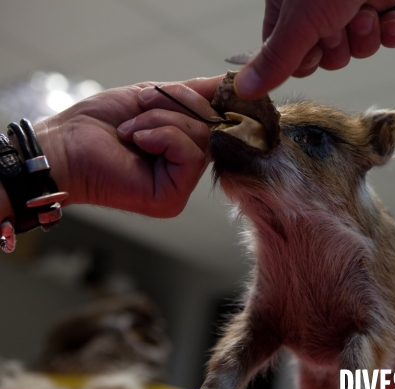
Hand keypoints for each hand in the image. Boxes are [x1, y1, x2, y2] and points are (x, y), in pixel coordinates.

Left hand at [34, 76, 222, 217]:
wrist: (65, 145)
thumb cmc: (100, 123)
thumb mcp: (153, 97)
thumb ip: (191, 93)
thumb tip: (227, 82)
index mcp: (185, 149)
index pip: (216, 121)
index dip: (207, 100)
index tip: (190, 88)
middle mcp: (187, 170)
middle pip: (211, 127)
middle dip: (176, 105)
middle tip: (142, 106)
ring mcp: (181, 186)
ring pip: (201, 138)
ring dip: (161, 120)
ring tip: (131, 129)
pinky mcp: (173, 198)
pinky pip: (190, 154)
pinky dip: (161, 136)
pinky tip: (137, 141)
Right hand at [234, 0, 394, 97]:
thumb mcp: (300, 20)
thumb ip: (276, 59)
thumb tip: (243, 90)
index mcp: (288, 5)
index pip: (287, 55)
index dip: (303, 60)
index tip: (310, 48)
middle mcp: (318, 7)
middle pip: (326, 57)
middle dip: (338, 45)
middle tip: (340, 21)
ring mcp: (353, 6)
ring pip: (357, 50)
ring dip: (365, 35)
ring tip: (365, 11)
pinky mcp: (386, 5)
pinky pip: (388, 37)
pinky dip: (392, 31)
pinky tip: (392, 17)